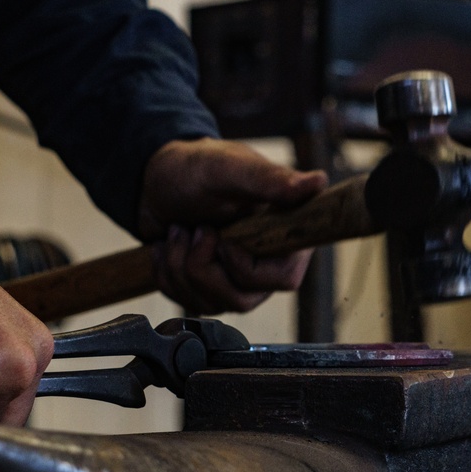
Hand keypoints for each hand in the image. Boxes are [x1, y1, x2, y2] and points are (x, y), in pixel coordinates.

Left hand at [139, 138, 327, 314]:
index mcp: (283, 233)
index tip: (222, 239)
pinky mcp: (209, 288)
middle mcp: (266, 261)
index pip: (284, 278)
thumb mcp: (228, 168)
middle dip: (203, 267)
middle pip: (243, 298)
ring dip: (180, 266)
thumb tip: (317, 183)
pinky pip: (188, 302)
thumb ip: (268, 179)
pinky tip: (167, 245)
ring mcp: (236, 279)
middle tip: (194, 229)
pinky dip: (166, 274)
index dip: (246, 267)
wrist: (153, 181)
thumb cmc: (194, 168)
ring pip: (211, 303)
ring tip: (177, 230)